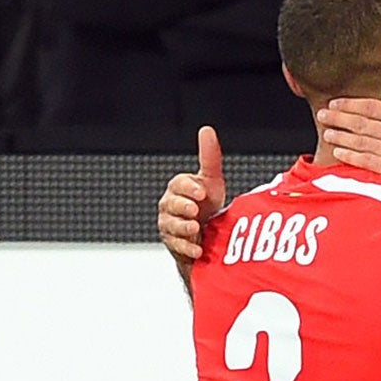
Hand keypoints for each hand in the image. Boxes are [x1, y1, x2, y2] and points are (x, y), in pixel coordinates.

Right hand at [157, 125, 225, 273]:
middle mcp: (170, 206)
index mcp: (178, 188)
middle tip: (194, 210)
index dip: (189, 188)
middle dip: (182, 207)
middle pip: (171, 205)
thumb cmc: (207, 204)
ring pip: (171, 225)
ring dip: (183, 228)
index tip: (202, 192)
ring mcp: (170, 225)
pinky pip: (176, 246)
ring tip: (196, 230)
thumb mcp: (211, 180)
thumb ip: (209, 157)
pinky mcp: (174, 244)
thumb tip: (206, 130)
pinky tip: (198, 250)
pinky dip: (187, 248)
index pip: (178, 184)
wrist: (207, 235)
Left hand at [313, 79, 380, 189]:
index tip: (336, 102)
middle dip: (340, 118)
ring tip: (327, 132)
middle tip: (323, 114)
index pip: (375, 108)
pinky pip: (368, 162)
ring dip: (342, 136)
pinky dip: (351, 156)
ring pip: (363, 142)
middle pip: (364, 123)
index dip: (352, 104)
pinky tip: (339, 151)